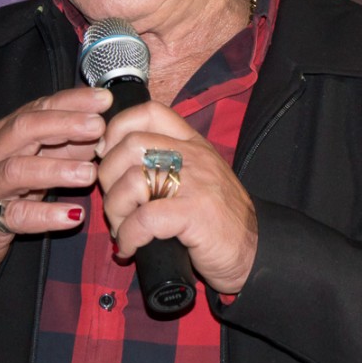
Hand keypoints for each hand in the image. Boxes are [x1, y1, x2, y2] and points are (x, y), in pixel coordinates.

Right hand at [0, 87, 111, 286]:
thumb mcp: (29, 164)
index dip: (70, 102)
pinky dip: (46, 215)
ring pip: (17, 171)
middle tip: (98, 126)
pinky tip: (73, 216)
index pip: (38, 108)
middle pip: (25, 130)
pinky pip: (17, 216)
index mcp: (1, 133)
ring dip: (56, 169)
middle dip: (64, 124)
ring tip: (90, 173)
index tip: (103, 99)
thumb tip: (98, 134)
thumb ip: (60, 148)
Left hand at [97, 102, 257, 294]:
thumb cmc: (217, 218)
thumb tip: (110, 157)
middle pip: (130, 146)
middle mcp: (193, 156)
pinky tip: (130, 247)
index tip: (106, 154)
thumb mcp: (196, 176)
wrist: (255, 250)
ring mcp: (195, 183)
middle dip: (107, 177)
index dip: (117, 128)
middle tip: (114, 203)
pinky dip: (128, 236)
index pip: (149, 112)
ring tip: (123, 230)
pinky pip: (143, 219)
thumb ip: (164, 161)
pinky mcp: (195, 214)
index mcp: (192, 143)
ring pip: (131, 181)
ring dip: (115, 211)